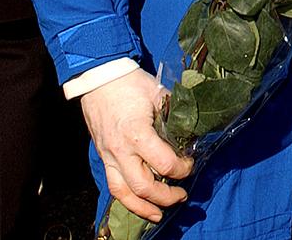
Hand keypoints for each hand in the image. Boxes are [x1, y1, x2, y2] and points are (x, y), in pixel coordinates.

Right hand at [80, 69, 192, 220]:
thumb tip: (192, 131)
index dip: (182, 168)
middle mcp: (120, 150)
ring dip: (143, 207)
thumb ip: (175, 114)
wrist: (99, 78)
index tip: (190, 163)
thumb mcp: (159, 93)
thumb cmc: (131, 84)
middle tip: (183, 194)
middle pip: (143, 186)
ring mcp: (109, 156)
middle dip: (166, 196)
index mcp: (137, 133)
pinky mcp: (103, 157)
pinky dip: (126, 199)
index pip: (163, 163)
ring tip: (159, 214)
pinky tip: (139, 204)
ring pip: (123, 193)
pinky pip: (113, 185)